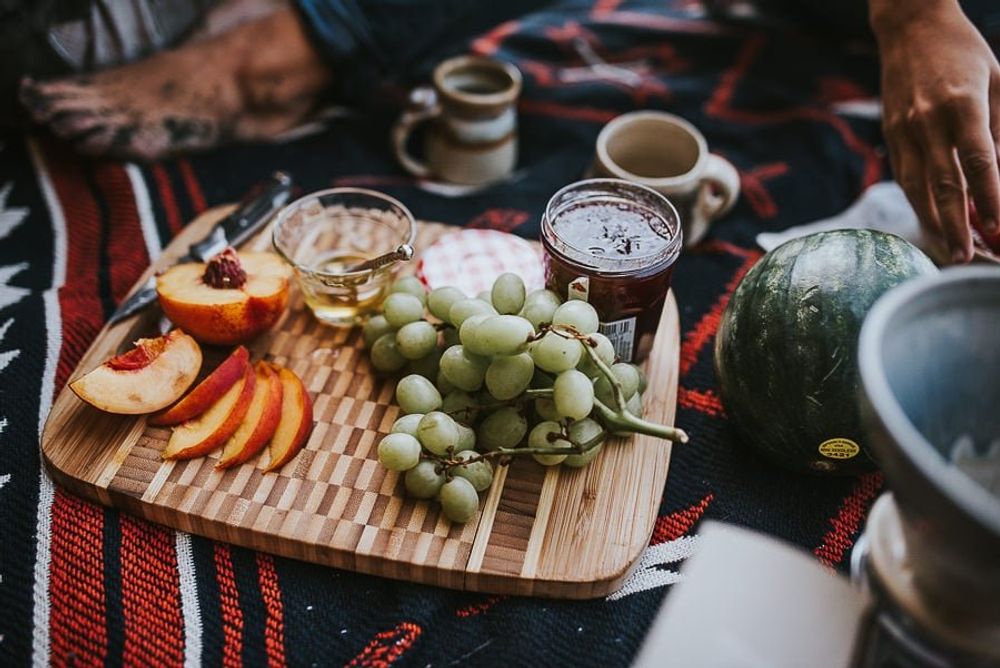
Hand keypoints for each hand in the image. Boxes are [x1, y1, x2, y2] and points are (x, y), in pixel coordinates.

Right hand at [873, 0, 999, 262]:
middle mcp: (927, 121)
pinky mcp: (891, 135)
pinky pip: (905, 176)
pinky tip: (931, 221)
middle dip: (956, 225)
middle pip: (942, 184)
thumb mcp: (998, 82)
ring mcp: (904, 130)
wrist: (910, 28)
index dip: (990, 199)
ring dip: (933, 222)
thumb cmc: (963, 53)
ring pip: (917, 187)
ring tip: (949, 250)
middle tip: (967, 258)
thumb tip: (999, 178)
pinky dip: (919, 203)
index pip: (979, 163)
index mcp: (962, 105)